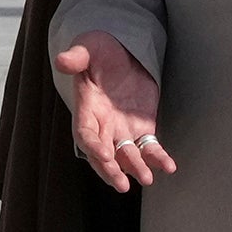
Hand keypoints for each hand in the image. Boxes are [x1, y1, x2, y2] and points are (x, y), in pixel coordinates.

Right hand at [57, 30, 172, 192]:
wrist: (122, 52)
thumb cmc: (100, 50)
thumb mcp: (88, 48)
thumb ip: (77, 57)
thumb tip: (62, 60)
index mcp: (87, 109)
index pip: (85, 133)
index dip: (93, 146)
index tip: (104, 155)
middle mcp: (102, 125)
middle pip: (104, 154)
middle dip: (111, 170)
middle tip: (121, 184)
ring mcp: (122, 129)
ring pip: (127, 156)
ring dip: (135, 168)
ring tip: (147, 179)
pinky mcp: (142, 128)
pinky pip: (149, 148)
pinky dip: (158, 158)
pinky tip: (168, 167)